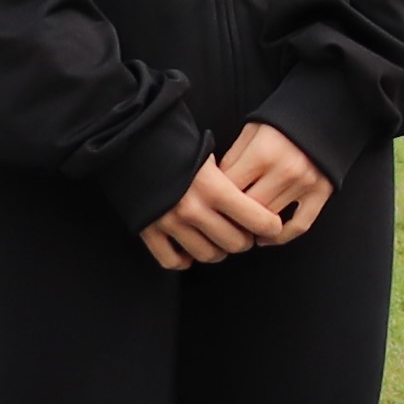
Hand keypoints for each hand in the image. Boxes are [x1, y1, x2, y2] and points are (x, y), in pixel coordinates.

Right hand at [143, 134, 316, 269]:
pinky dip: (184, 260)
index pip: (257, 220)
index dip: (270, 226)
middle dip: (245, 240)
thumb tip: (256, 206)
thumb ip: (231, 182)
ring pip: (208, 255)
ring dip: (218, 251)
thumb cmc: (176, 145)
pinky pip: (172, 262)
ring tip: (218, 239)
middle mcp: (193, 209)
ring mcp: (170, 223)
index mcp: (214, 188)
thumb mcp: (209, 156)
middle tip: (243, 232)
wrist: (131, 142)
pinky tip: (189, 250)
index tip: (272, 225)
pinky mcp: (148, 231)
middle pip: (235, 243)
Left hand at [213, 120, 332, 239]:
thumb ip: (233, 158)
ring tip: (238, 227)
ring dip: (252, 227)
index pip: (229, 190)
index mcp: (263, 153)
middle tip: (221, 219)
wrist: (326, 110)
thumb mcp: (251, 130)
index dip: (215, 198)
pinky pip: (300, 225)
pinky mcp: (322, 192)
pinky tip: (265, 239)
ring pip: (269, 220)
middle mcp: (285, 171)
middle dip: (232, 216)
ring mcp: (305, 184)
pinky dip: (281, 237)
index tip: (209, 202)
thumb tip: (216, 187)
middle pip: (248, 209)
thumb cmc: (283, 120)